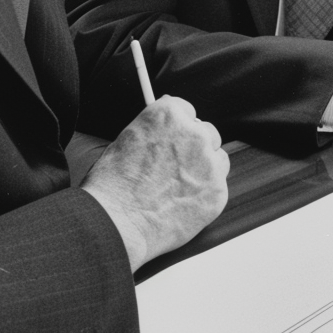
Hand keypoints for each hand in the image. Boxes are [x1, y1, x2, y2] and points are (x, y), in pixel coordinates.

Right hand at [83, 96, 228, 269]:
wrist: (117, 222)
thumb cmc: (113, 186)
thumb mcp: (126, 141)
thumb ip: (154, 131)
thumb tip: (164, 132)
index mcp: (168, 115)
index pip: (186, 110)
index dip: (179, 127)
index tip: (176, 137)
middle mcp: (193, 133)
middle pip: (206, 132)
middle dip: (194, 147)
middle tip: (176, 167)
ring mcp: (208, 162)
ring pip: (217, 158)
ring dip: (205, 168)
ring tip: (179, 186)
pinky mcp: (218, 190)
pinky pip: (219, 185)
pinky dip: (206, 192)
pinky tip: (184, 202)